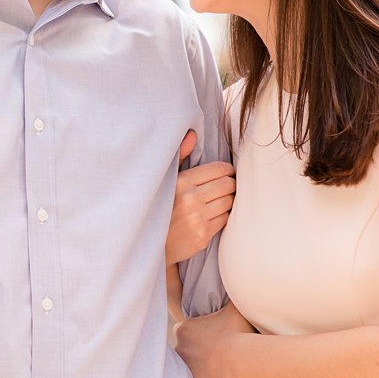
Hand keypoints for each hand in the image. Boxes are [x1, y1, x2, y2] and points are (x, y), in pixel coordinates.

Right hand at [165, 130, 235, 265]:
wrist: (148, 243)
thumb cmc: (157, 206)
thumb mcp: (163, 179)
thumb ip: (179, 155)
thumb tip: (192, 134)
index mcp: (181, 182)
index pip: (219, 169)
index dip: (226, 169)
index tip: (223, 172)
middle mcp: (191, 200)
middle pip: (229, 184)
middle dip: (230, 183)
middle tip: (224, 185)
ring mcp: (198, 219)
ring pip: (230, 202)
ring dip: (228, 199)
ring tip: (218, 199)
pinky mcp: (203, 236)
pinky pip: (225, 219)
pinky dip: (223, 214)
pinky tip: (213, 213)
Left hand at [173, 301, 255, 377]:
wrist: (244, 360)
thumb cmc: (239, 332)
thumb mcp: (235, 308)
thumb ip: (231, 295)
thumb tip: (236, 283)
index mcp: (183, 329)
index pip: (184, 332)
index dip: (196, 335)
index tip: (209, 339)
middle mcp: (178, 348)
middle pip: (184, 350)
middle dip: (195, 352)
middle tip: (213, 355)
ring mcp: (183, 369)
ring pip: (186, 369)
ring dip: (196, 369)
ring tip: (212, 370)